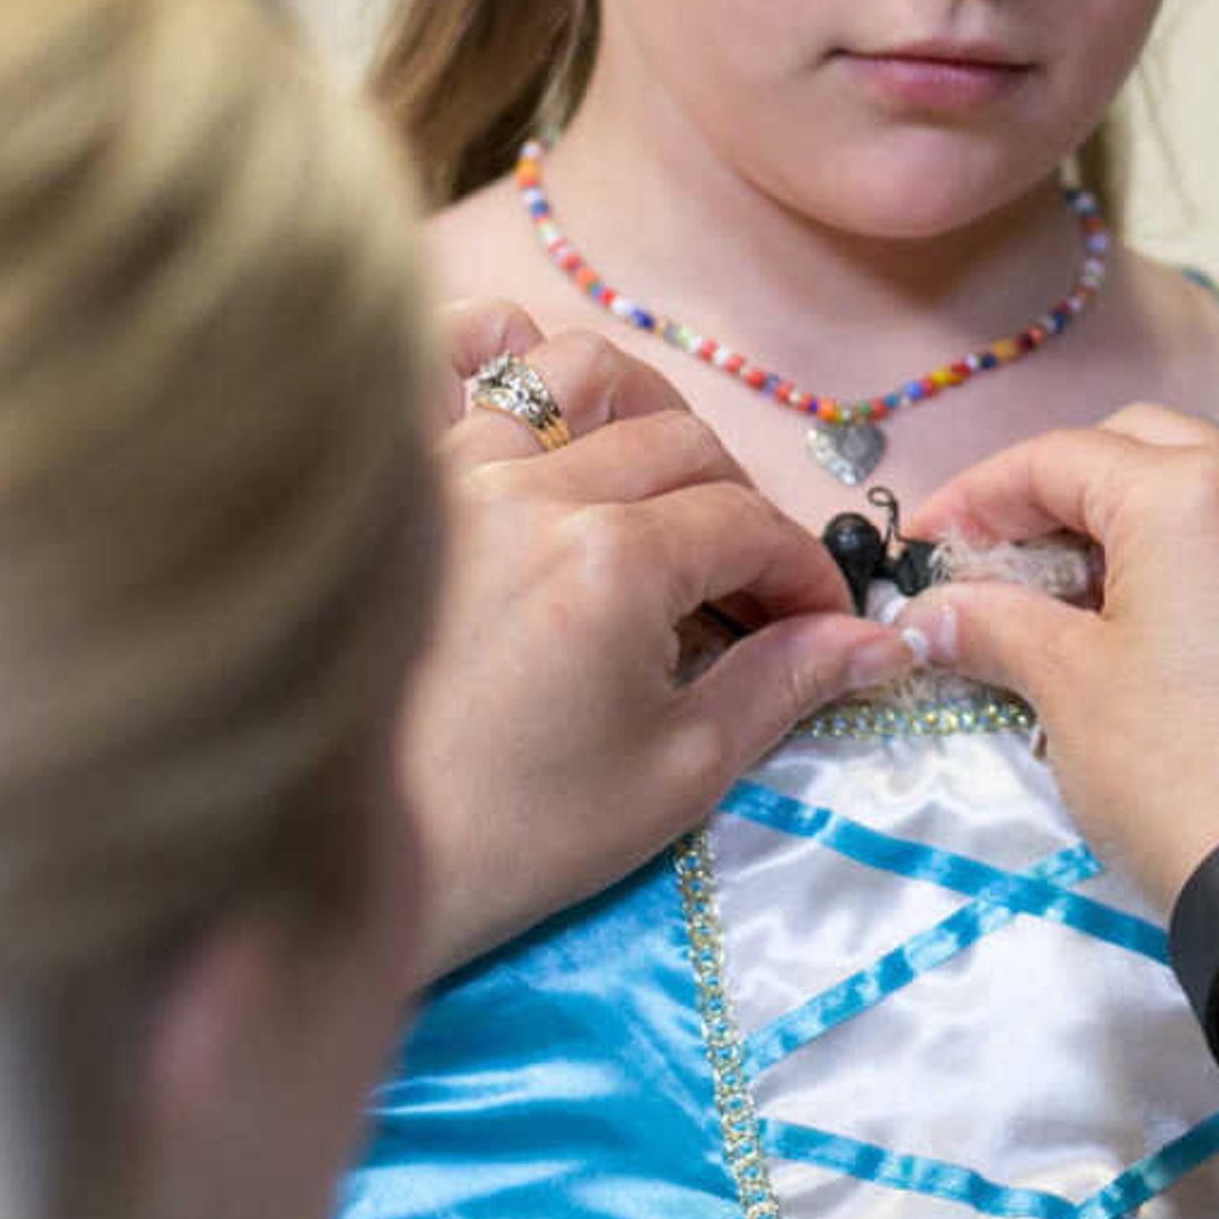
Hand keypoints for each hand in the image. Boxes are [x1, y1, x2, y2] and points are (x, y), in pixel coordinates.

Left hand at [399, 301, 902, 978]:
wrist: (336, 865)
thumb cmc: (515, 836)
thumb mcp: (674, 774)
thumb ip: (782, 686)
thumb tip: (882, 643)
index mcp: (612, 561)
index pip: (748, 525)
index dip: (804, 573)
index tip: (824, 626)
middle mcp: (533, 489)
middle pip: (683, 442)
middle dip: (743, 507)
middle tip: (751, 586)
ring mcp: (454, 472)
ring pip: (578, 372)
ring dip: (645, 414)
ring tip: (662, 485)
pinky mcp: (398, 480)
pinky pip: (457, 363)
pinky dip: (507, 353)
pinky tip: (542, 404)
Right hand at [898, 405, 1218, 912]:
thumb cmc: (1173, 770)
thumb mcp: (1066, 685)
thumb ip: (992, 623)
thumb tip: (928, 614)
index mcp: (1195, 491)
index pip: (1060, 458)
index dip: (978, 495)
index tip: (926, 543)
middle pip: (1141, 448)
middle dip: (1061, 491)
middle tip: (999, 557)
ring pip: (1209, 489)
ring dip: (1133, 519)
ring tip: (1071, 593)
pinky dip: (1197, 559)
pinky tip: (1154, 624)